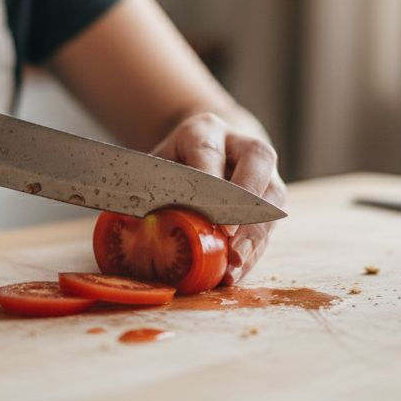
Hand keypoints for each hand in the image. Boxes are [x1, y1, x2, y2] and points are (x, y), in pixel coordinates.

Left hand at [149, 112, 286, 284]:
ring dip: (253, 235)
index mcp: (205, 131)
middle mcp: (241, 144)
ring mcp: (264, 169)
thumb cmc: (175, 165)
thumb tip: (127, 225)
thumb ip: (146, 190)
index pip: (209, 151)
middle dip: (244, 205)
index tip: (210, 217)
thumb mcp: (157, 168)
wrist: (209, 150)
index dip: (211, 184)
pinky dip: (255, 249)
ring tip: (234, 265)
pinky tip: (238, 269)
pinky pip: (271, 222)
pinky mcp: (273, 195)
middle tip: (229, 238)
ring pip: (271, 196)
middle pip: (256, 164)